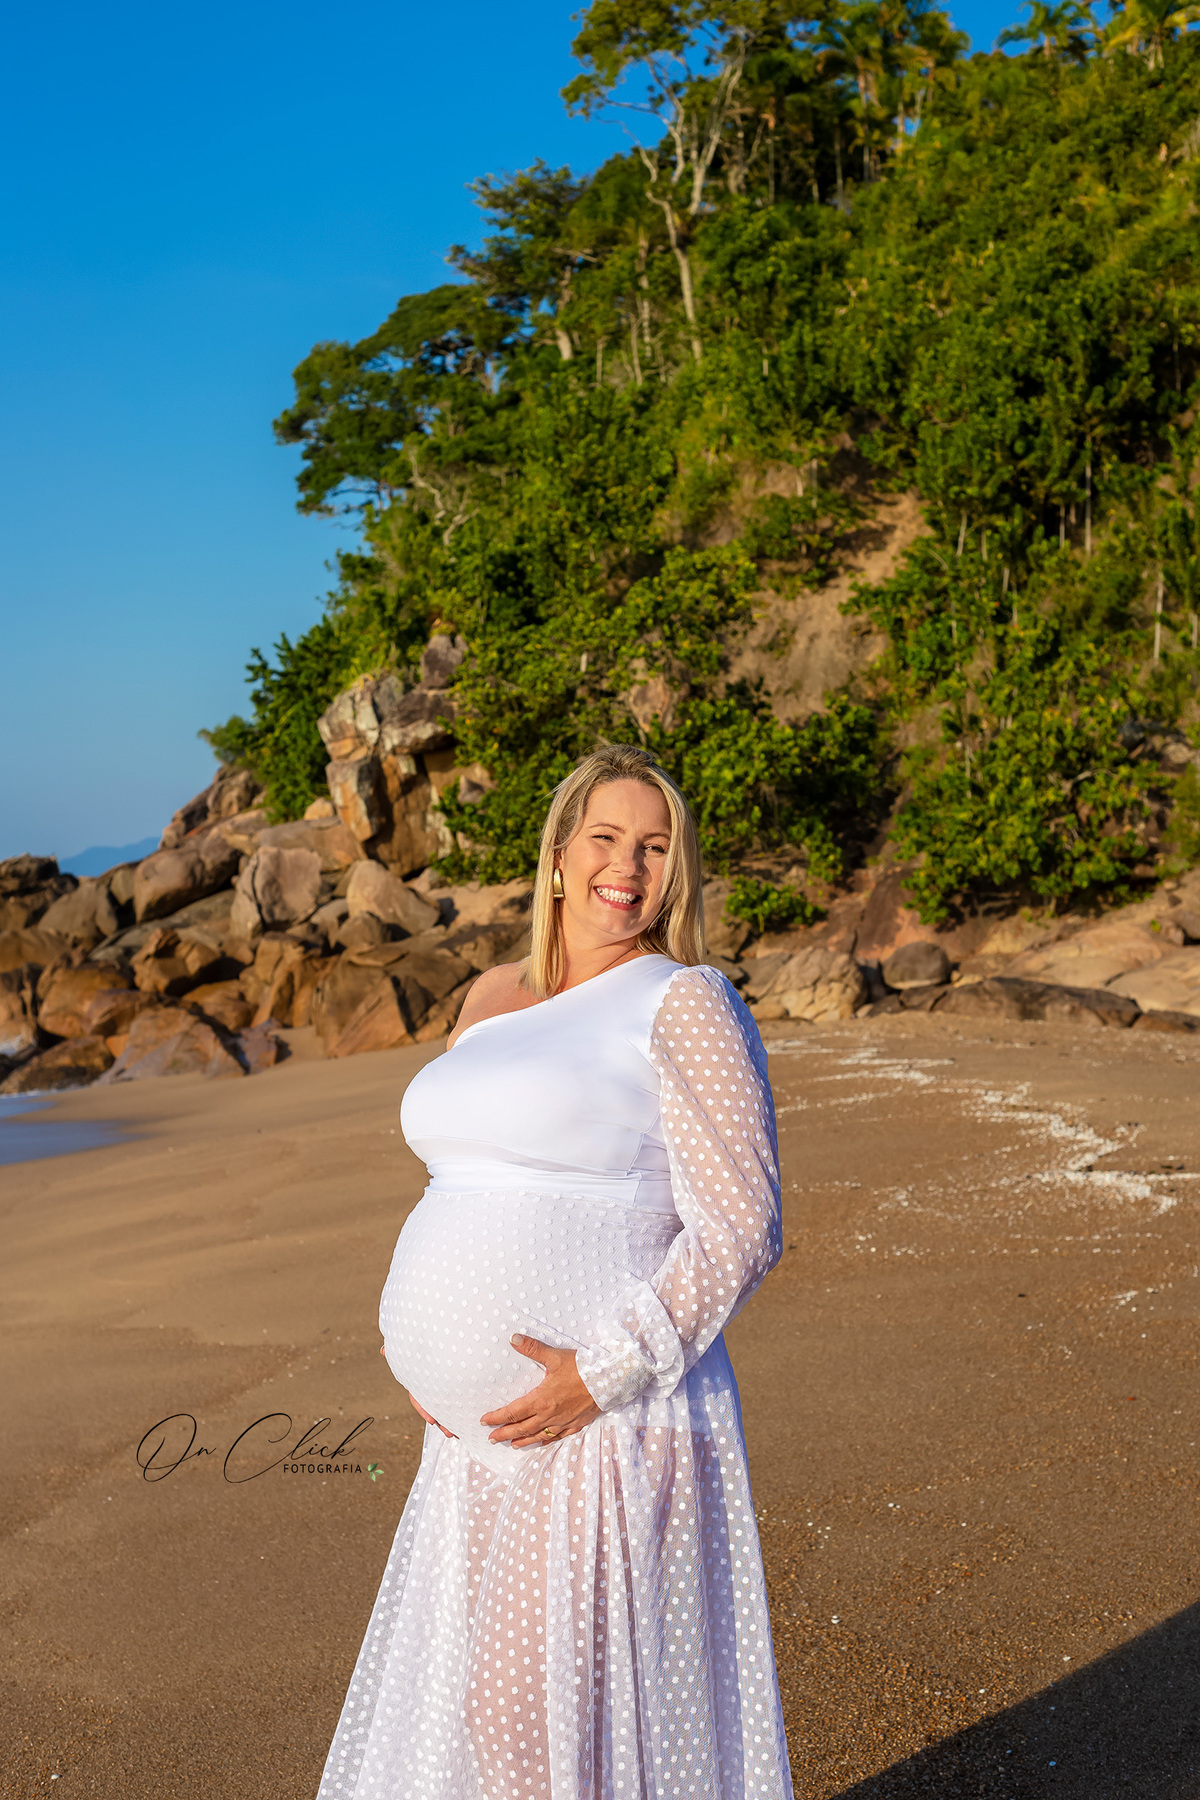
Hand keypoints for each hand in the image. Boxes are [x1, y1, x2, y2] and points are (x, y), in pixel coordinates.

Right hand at [380, 1343, 455, 1437]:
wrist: (430, 1344)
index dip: (424, 1410)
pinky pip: (455, 1402)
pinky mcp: (452, 1387)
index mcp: (418, 1382)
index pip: (419, 1399)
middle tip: (450, 1433)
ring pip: (445, 1408)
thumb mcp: (410, 1352)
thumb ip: (396, 1352)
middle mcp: (428, 1388)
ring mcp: (440, 1389)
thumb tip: (383, 1350)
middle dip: (441, 1421)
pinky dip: (460, 1411)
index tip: (432, 1421)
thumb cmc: (417, 1349)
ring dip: (452, 1422)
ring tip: (460, 1432)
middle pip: (434, 1409)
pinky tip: (467, 1421)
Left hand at [481, 1334, 600, 1447]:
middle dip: (504, 1433)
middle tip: (492, 1438)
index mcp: (541, 1399)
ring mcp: (562, 1422)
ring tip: (511, 1444)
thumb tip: (513, 1338)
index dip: (497, 1417)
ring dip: (522, 1440)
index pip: (513, 1412)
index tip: (485, 1421)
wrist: (609, 1380)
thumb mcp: (555, 1356)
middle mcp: (549, 1415)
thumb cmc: (582, 1368)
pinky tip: (541, 1442)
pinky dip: (545, 1441)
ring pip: (537, 1436)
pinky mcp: (575, 1424)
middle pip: (521, 1428)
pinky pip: (556, 1437)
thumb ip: (532, 1348)